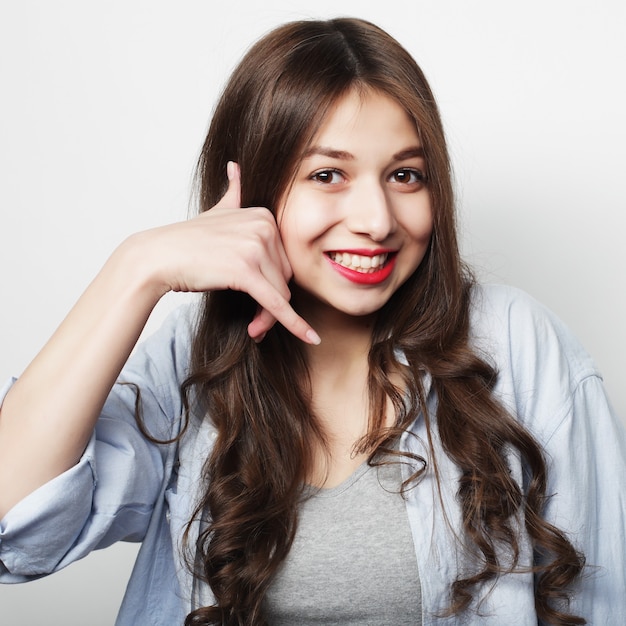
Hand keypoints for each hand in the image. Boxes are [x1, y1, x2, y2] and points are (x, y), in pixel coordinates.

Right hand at [134, 162, 319, 344]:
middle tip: (255, 323)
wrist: (157, 257)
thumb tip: (236, 166)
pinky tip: (310, 338)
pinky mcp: (246, 271)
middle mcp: (264, 227)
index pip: (284, 260)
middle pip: (285, 278)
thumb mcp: (216, 211)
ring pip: (280, 294)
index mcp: (264, 216)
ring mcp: (255, 247)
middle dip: (273, 304)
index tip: (260, 303)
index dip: (274, 285)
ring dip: (269, 318)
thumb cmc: (186, 241)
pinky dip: (294, 324)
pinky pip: (276, 303)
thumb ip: (234, 193)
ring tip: (252, 329)